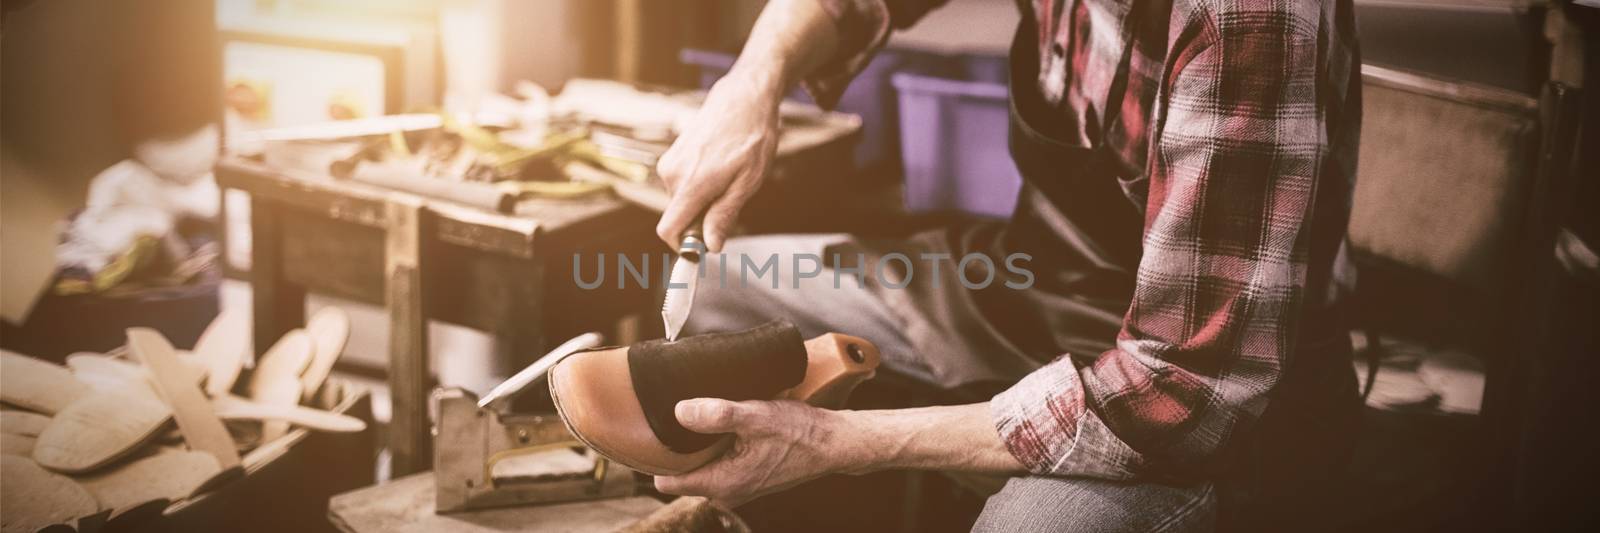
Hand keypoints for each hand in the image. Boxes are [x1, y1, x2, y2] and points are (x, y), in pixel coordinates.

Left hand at [653, 398, 850, 508]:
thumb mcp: (756, 416)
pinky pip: (719, 462)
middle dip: (680, 446)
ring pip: (702, 465)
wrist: (833, 442)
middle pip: (682, 471)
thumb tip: (680, 411)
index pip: (666, 481)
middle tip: (683, 412)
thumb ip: (717, 415)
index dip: (657, 456)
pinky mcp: (748, 477)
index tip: (656, 429)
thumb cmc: (799, 431)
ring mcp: (738, 486)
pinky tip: (727, 423)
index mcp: (722, 483)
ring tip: (706, 413)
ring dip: (701, 443)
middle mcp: (727, 492)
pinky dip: (719, 444)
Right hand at [654, 69, 781, 251]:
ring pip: (682, 200)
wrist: (744, 97)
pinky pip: (682, 184)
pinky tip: (719, 166)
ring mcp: (669, 163)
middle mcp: (672, 174)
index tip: (702, 250)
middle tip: (731, 198)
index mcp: (691, 184)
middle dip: (701, 218)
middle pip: (679, 217)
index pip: (669, 230)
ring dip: (703, 199)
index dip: (683, 247)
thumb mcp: (748, 182)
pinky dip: (699, 185)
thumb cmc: (752, 136)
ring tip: (728, 175)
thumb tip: (711, 245)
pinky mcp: (672, 155)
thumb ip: (724, 215)